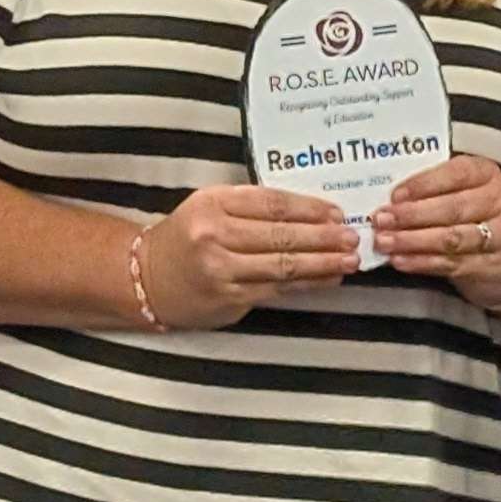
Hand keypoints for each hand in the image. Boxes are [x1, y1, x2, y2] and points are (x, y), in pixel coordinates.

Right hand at [131, 186, 362, 330]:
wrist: (147, 279)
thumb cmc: (186, 238)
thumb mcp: (210, 207)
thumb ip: (252, 207)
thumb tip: (312, 214)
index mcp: (213, 203)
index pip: (272, 203)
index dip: (309, 208)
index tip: (336, 212)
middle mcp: (214, 235)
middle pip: (282, 235)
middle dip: (324, 238)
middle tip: (353, 237)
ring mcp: (222, 270)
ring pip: (283, 265)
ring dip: (323, 263)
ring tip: (350, 260)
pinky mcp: (229, 298)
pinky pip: (277, 289)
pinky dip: (307, 284)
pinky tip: (328, 279)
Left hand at [375, 155, 500, 311]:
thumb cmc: (472, 214)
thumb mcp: (459, 191)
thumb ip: (430, 190)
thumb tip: (389, 199)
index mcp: (487, 174)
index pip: (457, 174)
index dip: (424, 184)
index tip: (395, 195)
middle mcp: (498, 201)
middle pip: (453, 208)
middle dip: (413, 215)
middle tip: (382, 220)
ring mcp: (499, 236)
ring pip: (452, 238)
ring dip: (414, 241)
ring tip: (386, 242)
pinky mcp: (491, 266)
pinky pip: (451, 263)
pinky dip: (422, 262)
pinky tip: (400, 260)